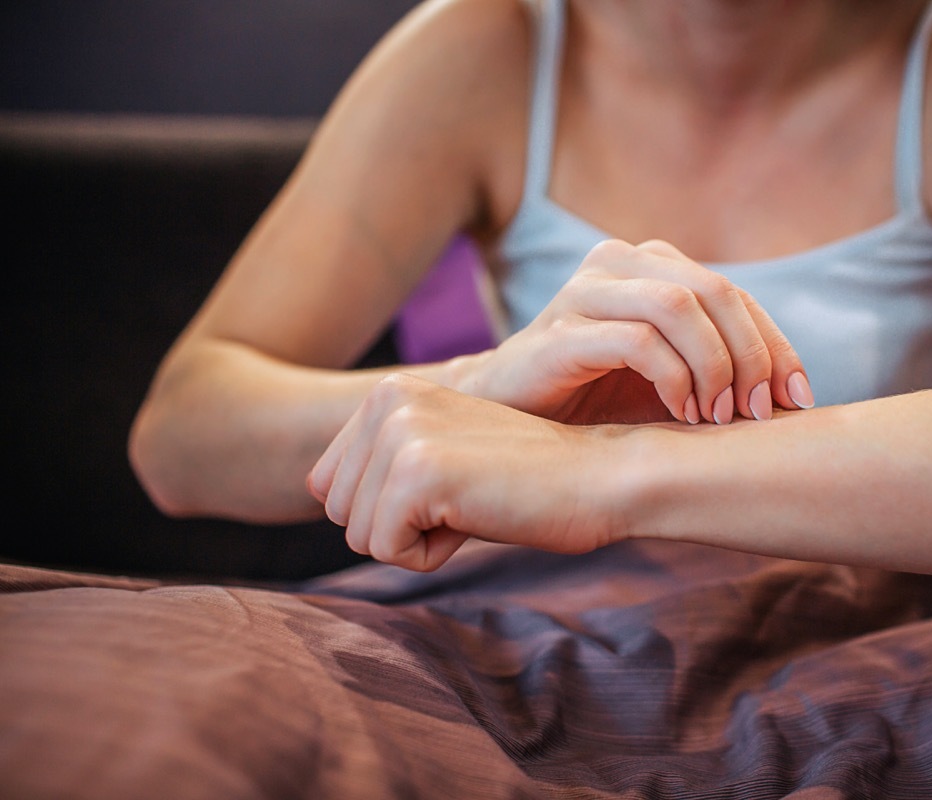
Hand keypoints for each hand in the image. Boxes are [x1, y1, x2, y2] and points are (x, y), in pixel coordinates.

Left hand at [307, 373, 622, 570]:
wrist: (603, 476)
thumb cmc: (530, 481)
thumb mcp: (442, 457)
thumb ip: (379, 463)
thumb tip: (307, 487)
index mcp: (388, 392)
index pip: (329, 486)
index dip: (392, 510)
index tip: (456, 487)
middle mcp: (386, 400)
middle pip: (339, 512)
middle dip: (401, 527)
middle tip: (471, 497)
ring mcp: (400, 433)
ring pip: (359, 535)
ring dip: (419, 540)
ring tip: (479, 502)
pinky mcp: (416, 472)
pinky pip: (388, 551)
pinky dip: (434, 555)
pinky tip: (482, 515)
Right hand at [472, 238, 814, 424]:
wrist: (510, 421)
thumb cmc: (596, 402)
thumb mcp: (673, 383)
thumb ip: (723, 373)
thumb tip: (800, 399)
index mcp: (651, 266)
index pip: (735, 295)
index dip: (775, 346)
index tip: (799, 401)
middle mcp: (619, 263)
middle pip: (715, 291)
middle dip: (751, 355)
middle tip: (759, 412)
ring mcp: (584, 293)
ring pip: (679, 305)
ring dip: (715, 366)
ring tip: (719, 417)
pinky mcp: (559, 333)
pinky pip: (637, 341)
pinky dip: (675, 379)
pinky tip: (683, 414)